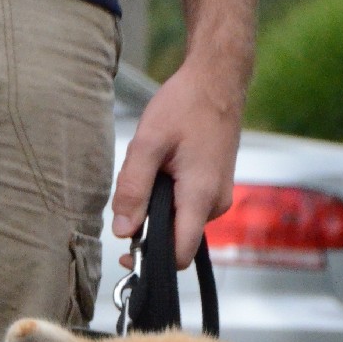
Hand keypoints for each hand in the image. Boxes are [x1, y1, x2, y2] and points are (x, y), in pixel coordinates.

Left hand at [111, 55, 243, 268]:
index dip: (152, 261)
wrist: (218, 80)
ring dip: (160, 210)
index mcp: (200, 197)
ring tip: (153, 171)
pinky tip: (165, 171)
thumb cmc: (186, 104)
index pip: (179, 255)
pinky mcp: (217, 189)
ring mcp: (219, 198)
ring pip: (182, 224)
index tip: (129, 254)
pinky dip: (171, 199)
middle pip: (178, 240)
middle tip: (133, 197)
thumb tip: (122, 231)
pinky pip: (190, 209)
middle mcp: (216, 205)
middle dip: (152, 229)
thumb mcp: (149, 143)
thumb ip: (133, 189)